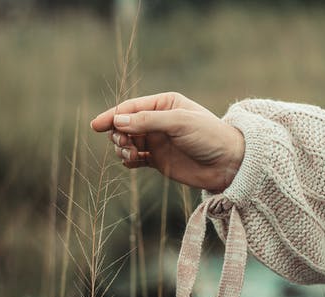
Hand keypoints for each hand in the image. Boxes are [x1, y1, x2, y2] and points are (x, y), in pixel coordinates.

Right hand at [90, 92, 244, 191]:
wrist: (228, 164)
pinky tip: (133, 162)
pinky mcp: (158, 160)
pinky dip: (129, 160)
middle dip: (118, 134)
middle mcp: (158, 121)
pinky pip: (135, 158)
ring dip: (122, 148)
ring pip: (127, 142)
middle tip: (125, 144)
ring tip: (132, 155)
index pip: (130, 108)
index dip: (112, 116)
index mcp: (164, 104)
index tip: (96, 126)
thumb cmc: (209, 136)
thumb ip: (147, 121)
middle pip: (124, 125)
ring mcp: (157, 141)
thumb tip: (118, 122)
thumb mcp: (179, 123)